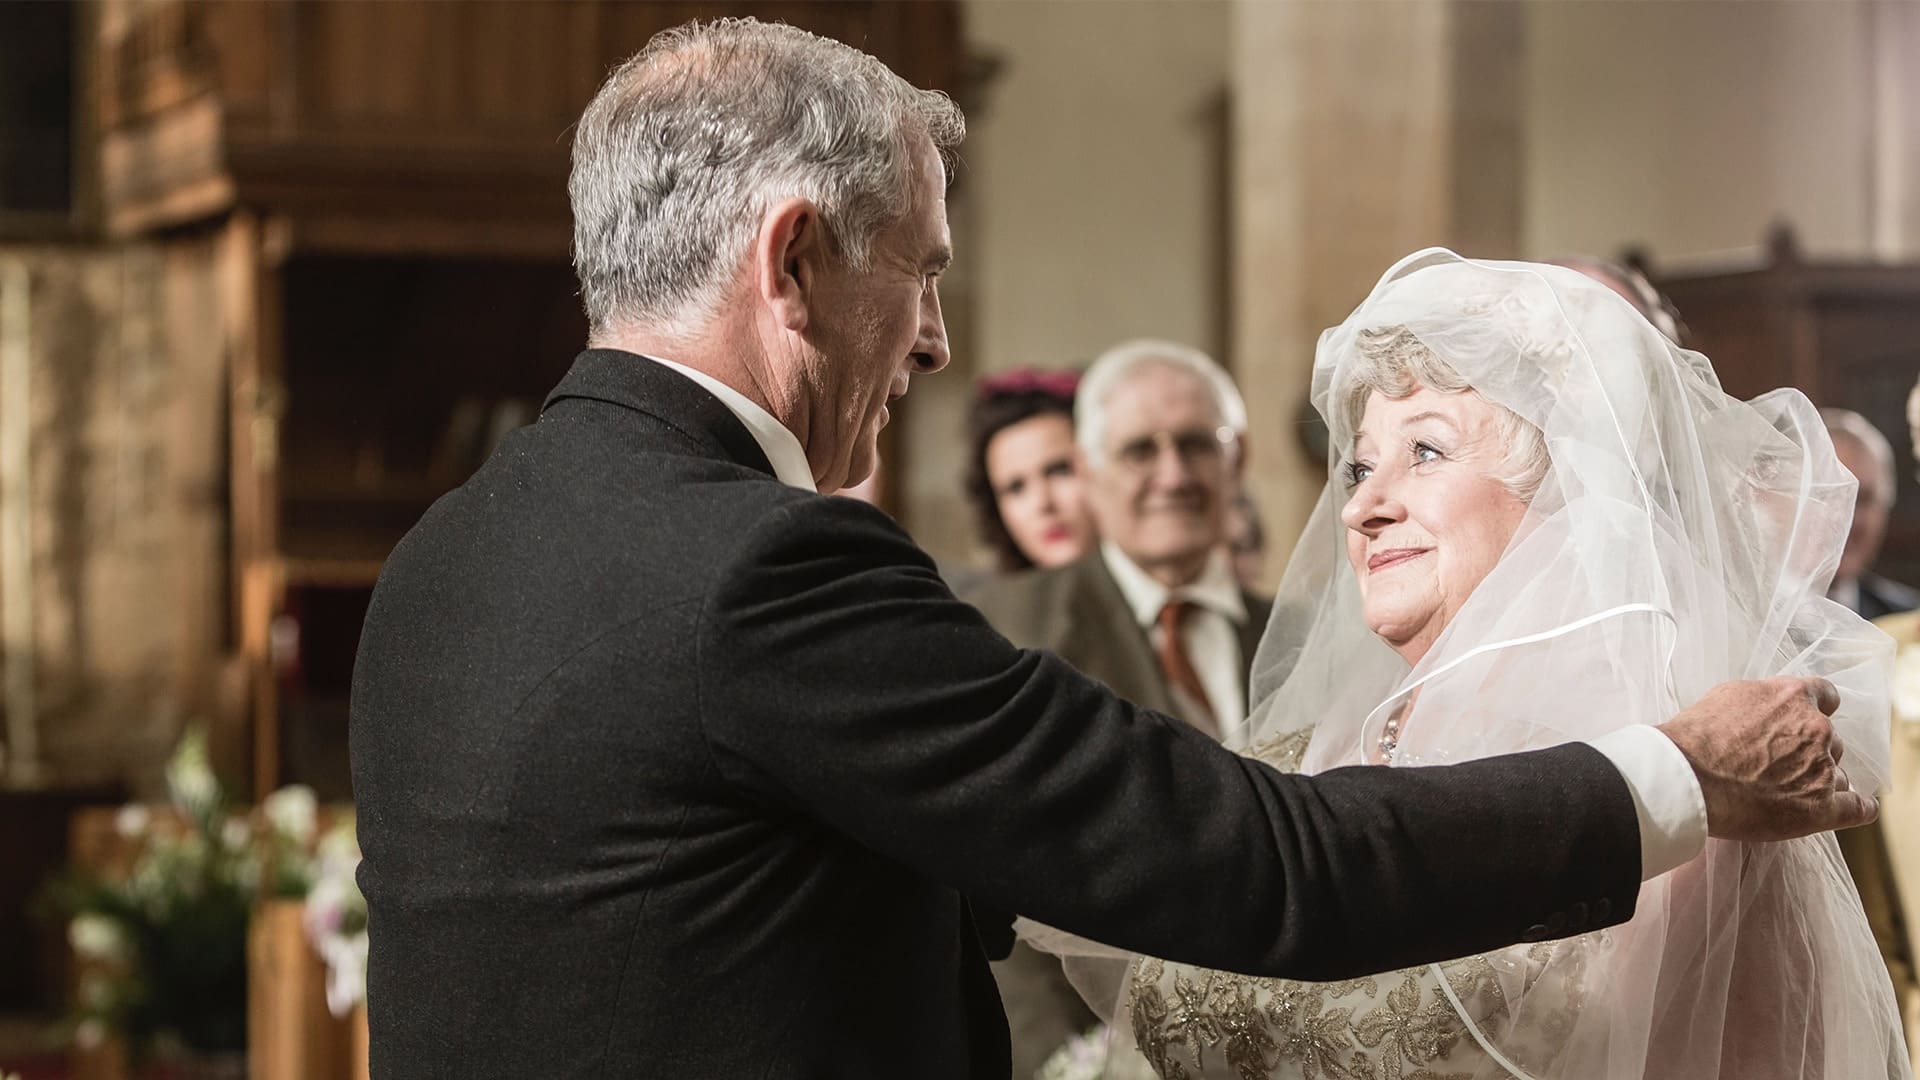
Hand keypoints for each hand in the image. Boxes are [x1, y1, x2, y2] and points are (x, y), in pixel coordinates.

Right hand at [1656, 676, 1877, 841]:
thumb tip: (1772, 707)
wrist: (1688, 778)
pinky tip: (1858, 807)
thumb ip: (1763, 699)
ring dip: (1821, 778)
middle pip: (1830, 739)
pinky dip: (1859, 808)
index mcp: (1794, 697)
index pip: (1825, 695)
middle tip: (1781, 762)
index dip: (1816, 708)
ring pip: (1837, 773)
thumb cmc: (1698, 737)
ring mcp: (1822, 769)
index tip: (1809, 719)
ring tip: (1791, 791)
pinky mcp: (1821, 808)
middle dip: (1811, 749)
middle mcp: (1816, 729)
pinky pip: (1856, 808)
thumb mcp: (1728, 695)